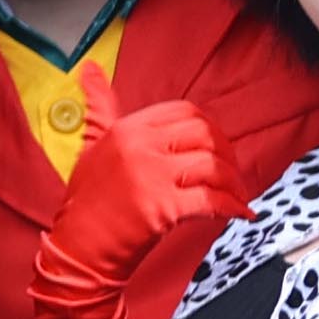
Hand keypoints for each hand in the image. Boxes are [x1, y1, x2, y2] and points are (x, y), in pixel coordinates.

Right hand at [45, 66, 243, 291]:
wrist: (78, 250)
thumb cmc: (87, 202)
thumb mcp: (92, 147)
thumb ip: (100, 108)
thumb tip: (90, 69)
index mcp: (125, 129)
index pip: (185, 111)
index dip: (210, 128)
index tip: (215, 148)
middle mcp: (137, 147)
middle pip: (204, 133)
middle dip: (228, 153)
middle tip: (231, 174)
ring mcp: (150, 177)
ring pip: (213, 166)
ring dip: (234, 183)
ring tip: (236, 195)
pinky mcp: (162, 209)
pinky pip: (212, 200)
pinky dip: (233, 207)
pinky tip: (240, 213)